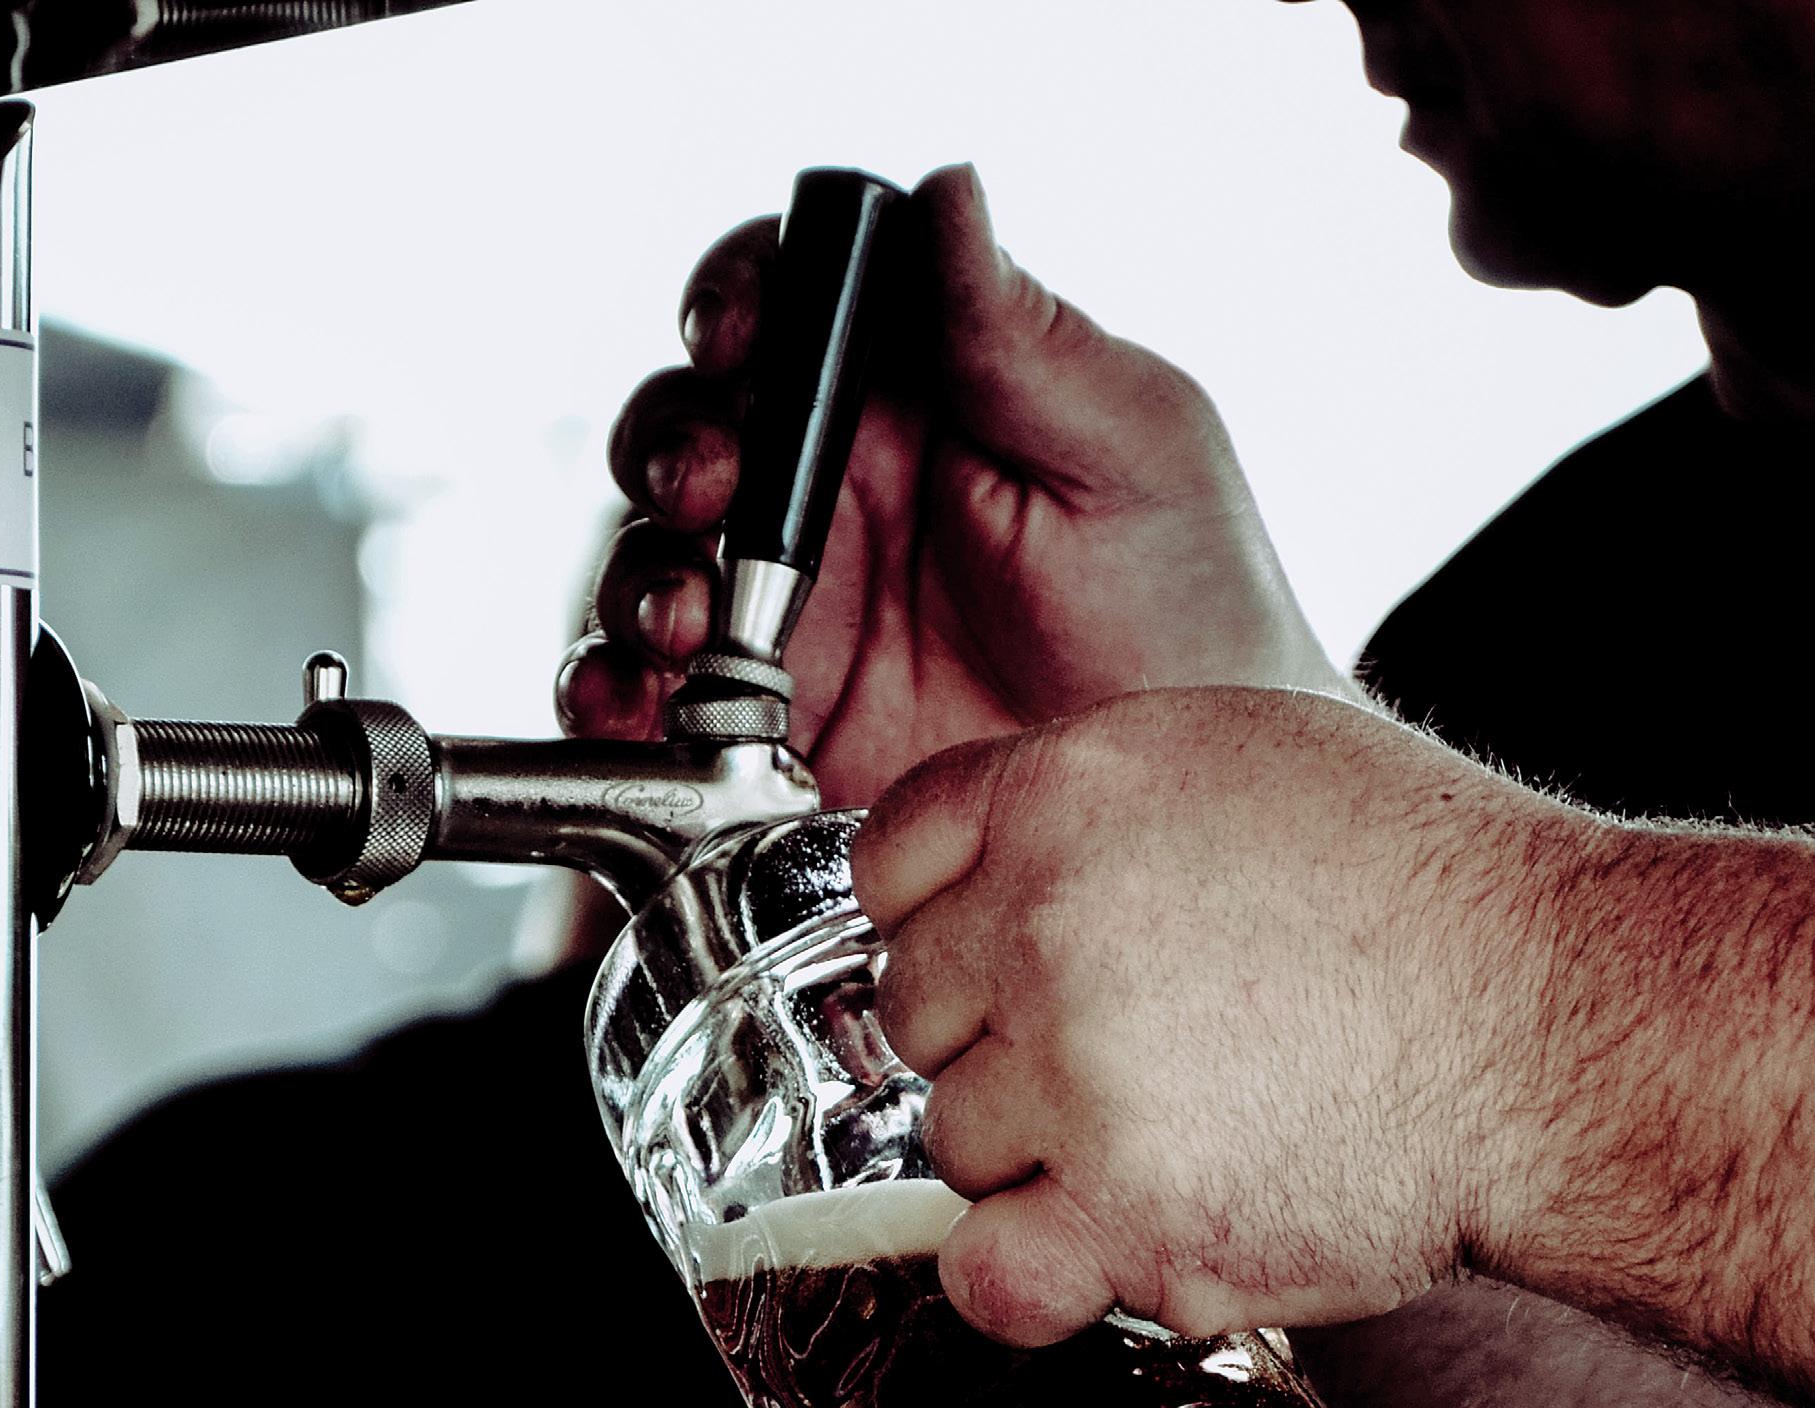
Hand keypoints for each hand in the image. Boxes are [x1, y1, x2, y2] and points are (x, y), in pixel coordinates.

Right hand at [561, 166, 1346, 808]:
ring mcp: (799, 608)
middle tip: (712, 488)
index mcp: (919, 394)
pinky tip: (635, 704)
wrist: (1181, 809)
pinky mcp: (773, 722)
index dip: (739, 299)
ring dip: (640, 571)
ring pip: (657, 554)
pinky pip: (659, 696)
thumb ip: (1019, 335)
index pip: (793, 304)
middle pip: (693, 422)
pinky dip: (617, 695)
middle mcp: (841, 493)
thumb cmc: (1196, 617)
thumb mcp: (1130, 452)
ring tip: (682, 620)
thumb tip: (949, 191)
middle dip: (674, 444)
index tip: (738, 337)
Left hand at [853, 686, 1581, 1346]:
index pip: (891, 866)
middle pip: (911, 1012)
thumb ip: (1092, 809)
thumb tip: (997, 870)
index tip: (985, 968)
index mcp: (1071, 790)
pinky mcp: (1126, 1212)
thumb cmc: (1439, 902)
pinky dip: (1029, 1275)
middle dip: (994, 1041)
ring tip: (1174, 1134)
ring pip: (952, 1142)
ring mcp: (1078, 1072)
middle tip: (1120, 1055)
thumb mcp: (1250, 765)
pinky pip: (984, 1273)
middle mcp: (1049, 921)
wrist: (1562, 1030)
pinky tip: (1105, 1241)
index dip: (938, 925)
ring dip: (1035, 1157)